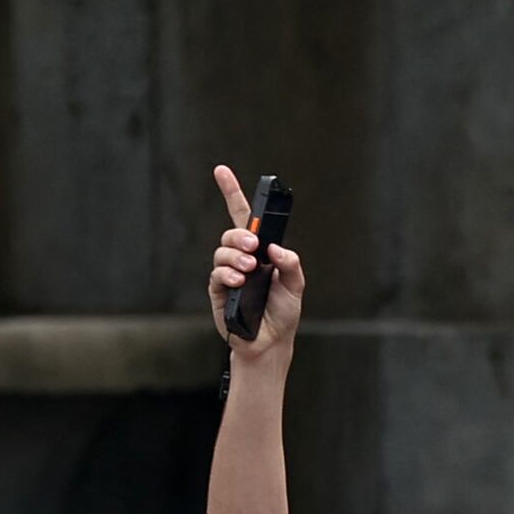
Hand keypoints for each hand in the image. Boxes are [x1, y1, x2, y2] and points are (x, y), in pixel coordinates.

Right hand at [208, 162, 305, 355]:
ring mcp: (228, 273)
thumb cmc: (282, 313)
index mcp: (260, 252)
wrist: (270, 342)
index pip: (245, 218)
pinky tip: (238, 281)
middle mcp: (242, 259)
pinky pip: (217, 274)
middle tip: (253, 246)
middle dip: (240, 235)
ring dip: (235, 256)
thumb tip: (275, 248)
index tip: (221, 171)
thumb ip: (290, 264)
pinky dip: (228, 274)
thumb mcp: (296, 286)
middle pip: (231, 233)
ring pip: (222, 251)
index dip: (232, 193)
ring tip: (248, 269)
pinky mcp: (218, 290)